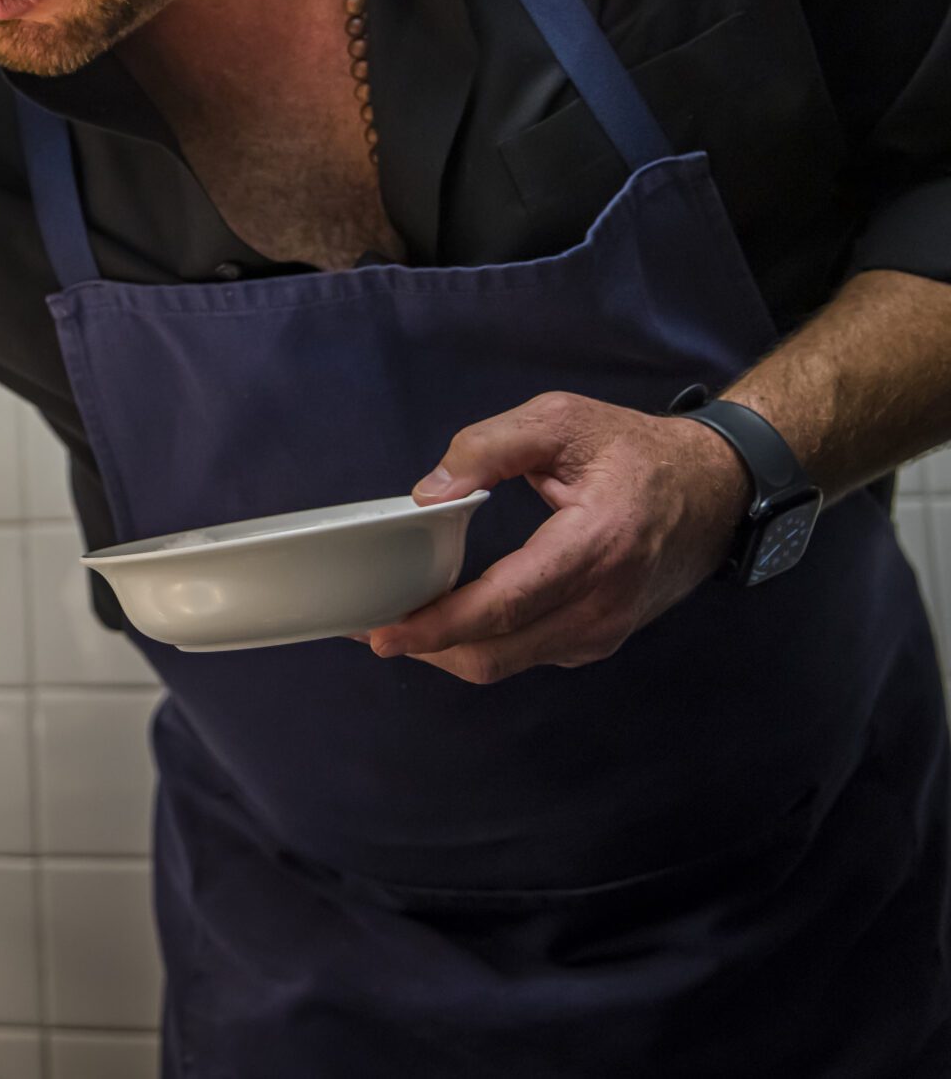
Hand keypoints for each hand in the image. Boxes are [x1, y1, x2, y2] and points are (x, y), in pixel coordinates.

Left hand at [366, 392, 751, 682]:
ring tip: (396, 620)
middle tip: (367, 627)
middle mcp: (603, 604)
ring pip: (507, 663)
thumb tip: (429, 493)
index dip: (439, 625)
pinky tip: (448, 618)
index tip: (384, 631)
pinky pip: (527, 655)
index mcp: (595, 546)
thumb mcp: (562, 421)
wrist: (716, 491)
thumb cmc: (636, 452)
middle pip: (497, 651)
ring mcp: (604, 631)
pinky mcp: (599, 640)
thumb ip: (490, 446)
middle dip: (425, 647)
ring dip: (447, 650)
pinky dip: (481, 645)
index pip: (506, 604)